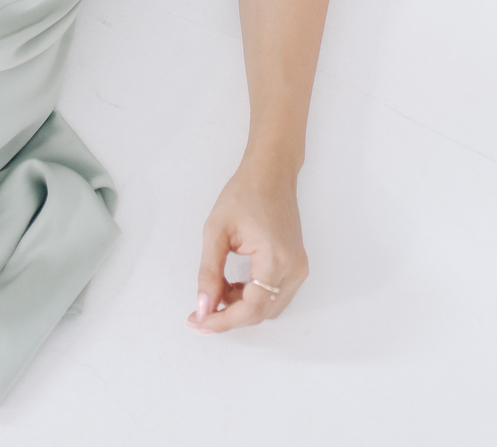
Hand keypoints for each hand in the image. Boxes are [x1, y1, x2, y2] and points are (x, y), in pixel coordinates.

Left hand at [187, 160, 308, 333]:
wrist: (271, 173)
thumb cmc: (243, 194)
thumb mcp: (216, 230)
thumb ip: (209, 273)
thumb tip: (203, 309)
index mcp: (275, 259)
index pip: (251, 309)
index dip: (223, 322)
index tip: (197, 321)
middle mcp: (293, 269)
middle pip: (260, 313)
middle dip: (228, 316)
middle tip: (199, 311)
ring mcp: (299, 269)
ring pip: (268, 308)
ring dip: (240, 308)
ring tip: (216, 291)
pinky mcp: (297, 266)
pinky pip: (274, 296)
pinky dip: (252, 298)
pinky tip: (234, 285)